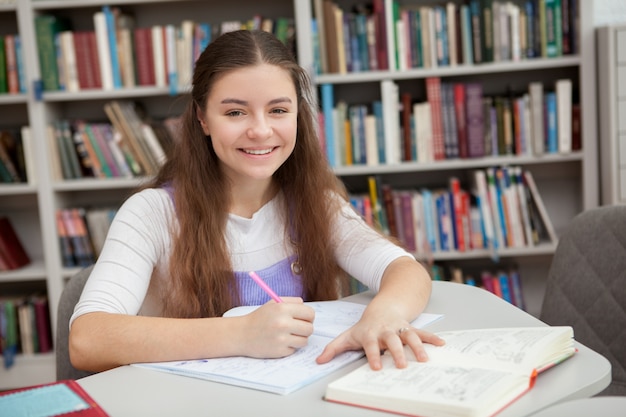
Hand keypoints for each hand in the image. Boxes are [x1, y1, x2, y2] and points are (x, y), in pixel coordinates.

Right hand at [240, 297, 314, 357]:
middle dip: (305, 328)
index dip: (308, 316)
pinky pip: (294, 350)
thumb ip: (292, 302)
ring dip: (299, 339)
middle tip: (297, 328)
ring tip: (288, 335)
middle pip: (310, 328)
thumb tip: (306, 307)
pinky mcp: (280, 352)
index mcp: (283, 309)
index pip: (310, 313)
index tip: (304, 319)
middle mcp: (283, 323)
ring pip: (305, 341)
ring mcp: (282, 339)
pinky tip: (280, 342)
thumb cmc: (259, 318)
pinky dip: (289, 347)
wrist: (241, 334)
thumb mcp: (273, 304)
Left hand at [316, 317, 443, 369]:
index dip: (373, 354)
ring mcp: (399, 328)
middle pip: (392, 340)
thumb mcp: (348, 336)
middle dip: (396, 352)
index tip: (376, 366)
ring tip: (424, 359)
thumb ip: (334, 348)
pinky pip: (422, 333)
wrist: (382, 308)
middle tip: (401, 366)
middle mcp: (386, 330)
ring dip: (417, 346)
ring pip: (409, 336)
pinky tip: (441, 344)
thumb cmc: (365, 327)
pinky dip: (432, 338)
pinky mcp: (410, 328)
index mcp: (370, 333)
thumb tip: (319, 360)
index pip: (371, 344)